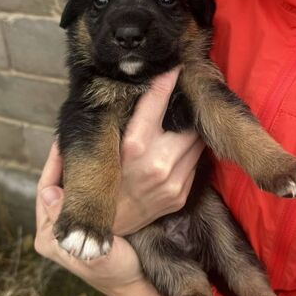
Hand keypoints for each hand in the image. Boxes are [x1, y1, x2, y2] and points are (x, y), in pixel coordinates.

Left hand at [35, 143, 164, 295]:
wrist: (139, 284)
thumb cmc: (118, 273)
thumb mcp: (96, 256)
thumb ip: (71, 228)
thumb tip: (49, 192)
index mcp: (49, 236)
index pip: (46, 190)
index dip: (53, 165)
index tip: (64, 142)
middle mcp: (57, 229)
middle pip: (58, 186)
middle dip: (68, 162)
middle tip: (79, 138)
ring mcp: (73, 224)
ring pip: (73, 186)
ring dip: (81, 166)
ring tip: (93, 146)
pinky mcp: (90, 220)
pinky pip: (89, 191)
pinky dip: (96, 176)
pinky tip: (108, 163)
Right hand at [114, 67, 203, 235]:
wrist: (106, 228)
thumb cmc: (99, 181)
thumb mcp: (99, 148)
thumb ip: (112, 120)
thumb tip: (125, 90)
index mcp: (132, 146)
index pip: (156, 103)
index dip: (166, 81)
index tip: (175, 67)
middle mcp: (157, 162)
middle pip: (185, 122)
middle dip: (184, 112)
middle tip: (180, 104)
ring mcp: (172, 181)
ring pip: (196, 142)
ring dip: (189, 133)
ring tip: (178, 129)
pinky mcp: (180, 195)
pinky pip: (195, 164)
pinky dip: (189, 155)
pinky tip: (176, 154)